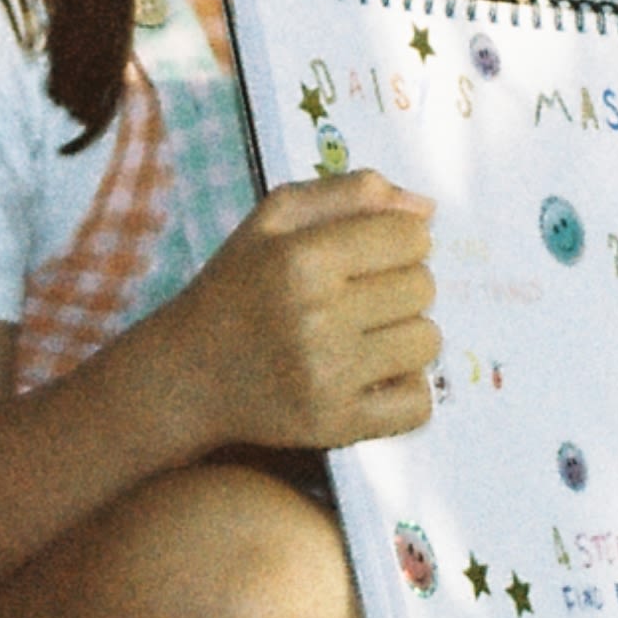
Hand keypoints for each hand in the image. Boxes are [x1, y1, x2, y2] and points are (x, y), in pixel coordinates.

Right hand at [151, 173, 438, 452]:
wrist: (189, 374)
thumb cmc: (239, 286)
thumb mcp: (275, 218)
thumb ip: (349, 193)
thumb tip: (427, 208)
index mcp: (302, 258)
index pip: (411, 236)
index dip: (400, 239)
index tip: (372, 254)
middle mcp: (317, 316)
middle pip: (423, 287)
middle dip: (402, 284)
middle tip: (364, 297)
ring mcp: (328, 376)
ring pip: (427, 341)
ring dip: (406, 335)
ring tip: (367, 335)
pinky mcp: (336, 424)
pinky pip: (418, 403)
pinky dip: (406, 390)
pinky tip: (373, 376)